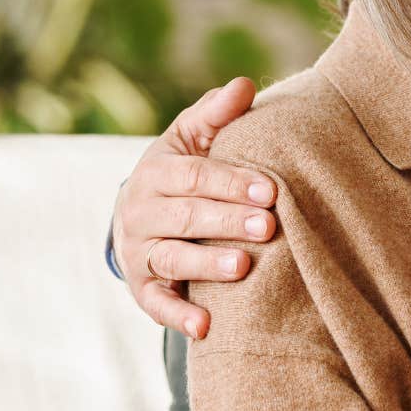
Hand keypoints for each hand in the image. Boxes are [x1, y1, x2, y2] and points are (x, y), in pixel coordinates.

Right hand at [112, 77, 273, 338]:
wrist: (141, 216)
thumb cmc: (183, 173)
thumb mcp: (193, 140)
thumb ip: (217, 115)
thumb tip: (244, 85)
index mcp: (156, 171)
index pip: (194, 175)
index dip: (231, 182)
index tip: (271, 190)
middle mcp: (141, 211)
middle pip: (187, 216)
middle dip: (228, 221)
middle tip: (268, 226)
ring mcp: (139, 251)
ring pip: (172, 257)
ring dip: (207, 264)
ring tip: (243, 266)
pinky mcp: (143, 288)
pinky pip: (157, 303)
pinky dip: (178, 315)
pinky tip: (205, 326)